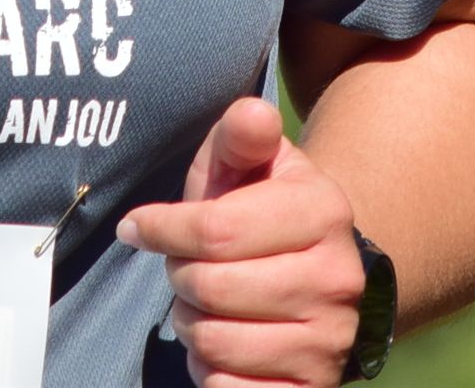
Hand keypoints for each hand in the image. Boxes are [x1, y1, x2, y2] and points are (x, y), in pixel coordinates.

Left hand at [120, 97, 364, 387]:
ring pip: (214, 342)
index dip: (161, 228)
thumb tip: (251, 112)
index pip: (214, 229)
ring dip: (192, 323)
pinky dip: (211, 369)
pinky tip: (227, 342)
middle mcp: (337, 280)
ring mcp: (330, 342)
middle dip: (180, 275)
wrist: (317, 276)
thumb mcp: (251, 165)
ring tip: (209, 302)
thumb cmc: (262, 210)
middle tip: (189, 266)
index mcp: (323, 213)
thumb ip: (241, 136)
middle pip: (208, 287)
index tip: (137, 225)